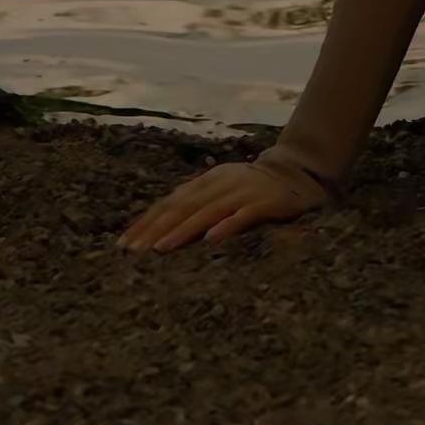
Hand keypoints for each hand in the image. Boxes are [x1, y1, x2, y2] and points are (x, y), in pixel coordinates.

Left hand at [119, 157, 329, 252]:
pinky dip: (226, 226)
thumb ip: (198, 205)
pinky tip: (211, 240)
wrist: (300, 172)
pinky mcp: (267, 202)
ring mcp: (244, 191)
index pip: (171, 201)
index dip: (147, 220)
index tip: (124, 243)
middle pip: (184, 206)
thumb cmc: (253, 190)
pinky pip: (244, 215)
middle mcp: (222, 183)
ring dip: (182, 230)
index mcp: (208, 180)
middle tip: (134, 251)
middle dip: (156, 228)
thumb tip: (157, 230)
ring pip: (208, 211)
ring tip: (161, 249)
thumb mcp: (223, 192)